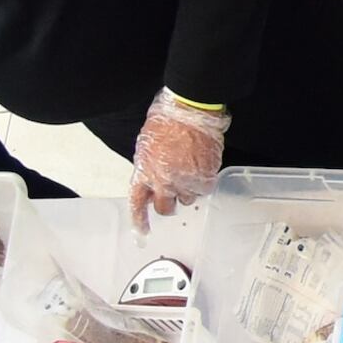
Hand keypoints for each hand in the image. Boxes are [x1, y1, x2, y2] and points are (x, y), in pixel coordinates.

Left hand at [128, 95, 227, 229]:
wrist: (190, 110)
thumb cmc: (166, 121)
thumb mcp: (146, 145)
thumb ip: (148, 167)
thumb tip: (153, 180)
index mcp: (145, 173)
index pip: (137, 203)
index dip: (140, 220)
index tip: (142, 232)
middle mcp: (164, 182)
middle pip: (165, 208)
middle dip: (168, 203)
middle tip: (174, 193)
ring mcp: (186, 181)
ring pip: (187, 199)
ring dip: (188, 190)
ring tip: (190, 170)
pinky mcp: (205, 177)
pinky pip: (204, 189)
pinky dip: (204, 181)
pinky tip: (202, 166)